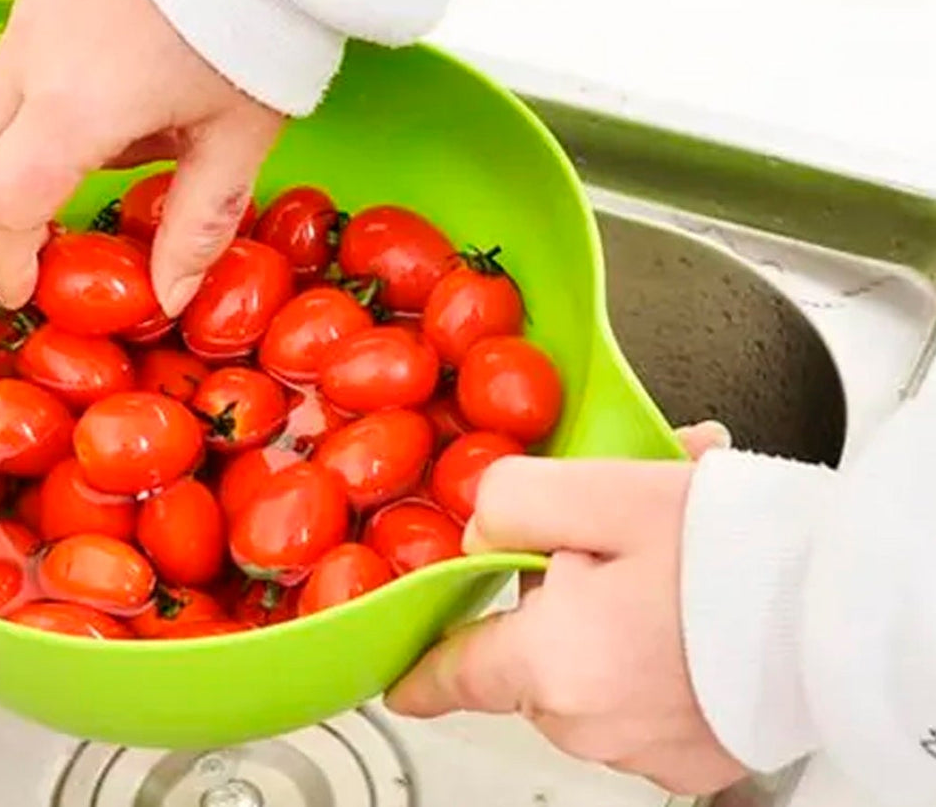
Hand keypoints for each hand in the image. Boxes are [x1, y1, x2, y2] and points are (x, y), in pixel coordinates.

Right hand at [0, 0, 283, 312]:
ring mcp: (30, 1)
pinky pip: (21, 38)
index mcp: (77, 107)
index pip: (2, 203)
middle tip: (30, 228)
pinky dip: (44, 76)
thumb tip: (166, 300)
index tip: (23, 287)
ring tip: (103, 136)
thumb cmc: (260, 33)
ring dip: (17, 135)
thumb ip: (194, 225)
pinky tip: (115, 66)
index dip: (5, 256)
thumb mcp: (237, 142)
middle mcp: (31, 54)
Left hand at [386, 422, 743, 795]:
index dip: (422, 673)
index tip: (401, 682)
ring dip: (613, 625)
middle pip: (534, 659)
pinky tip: (698, 612)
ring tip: (674, 566)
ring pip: (593, 678)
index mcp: (555, 663)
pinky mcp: (698, 759)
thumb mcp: (606, 492)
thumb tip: (481, 528)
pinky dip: (656, 660)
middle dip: (559, 601)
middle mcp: (592, 722)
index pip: (457, 676)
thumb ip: (513, 503)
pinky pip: (645, 704)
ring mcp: (647, 750)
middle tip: (615, 546)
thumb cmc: (736, 553)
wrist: (851, 607)